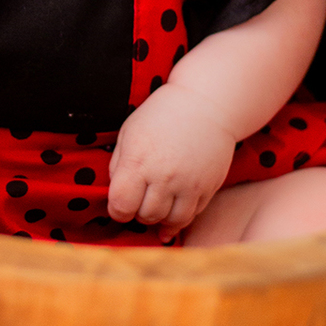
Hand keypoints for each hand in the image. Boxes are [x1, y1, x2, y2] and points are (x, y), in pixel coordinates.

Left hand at [107, 82, 236, 242]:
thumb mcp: (129, 133)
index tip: (121, 202)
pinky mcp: (208, 187)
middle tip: (140, 198)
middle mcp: (164, 176)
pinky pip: (191, 215)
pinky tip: (174, 204)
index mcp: (138, 161)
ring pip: (170, 221)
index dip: (117, 209)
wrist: (206, 104)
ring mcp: (189, 184)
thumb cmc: (161, 116)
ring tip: (157, 202)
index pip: (121, 206)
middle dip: (138, 212)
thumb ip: (117, 166)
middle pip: (145, 216)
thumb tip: (117, 196)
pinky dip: (180, 215)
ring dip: (160, 217)